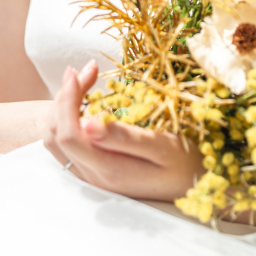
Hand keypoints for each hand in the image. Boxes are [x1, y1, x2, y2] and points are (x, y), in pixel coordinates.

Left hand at [44, 60, 202, 201]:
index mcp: (109, 169)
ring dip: (63, 107)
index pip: (68, 134)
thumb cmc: (186, 162)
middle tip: (87, 69)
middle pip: (56, 135)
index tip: (80, 72)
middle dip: (65, 97)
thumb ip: (125, 137)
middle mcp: (94, 177)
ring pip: (56, 141)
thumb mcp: (162, 146)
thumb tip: (87, 124)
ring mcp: (93, 177)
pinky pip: (67, 146)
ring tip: (83, 79)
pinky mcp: (96, 172)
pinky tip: (85, 102)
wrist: (198, 185)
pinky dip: (68, 119)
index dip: (67, 99)